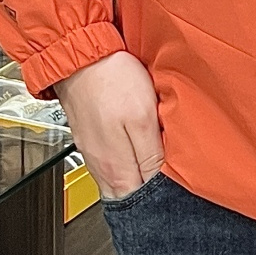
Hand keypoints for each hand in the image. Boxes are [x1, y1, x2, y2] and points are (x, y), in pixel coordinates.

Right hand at [56, 50, 164, 200]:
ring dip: (137, 174)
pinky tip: (135, 146)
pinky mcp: (90, 136)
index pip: (139, 199)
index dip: (159, 197)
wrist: (80, 55)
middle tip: (167, 181)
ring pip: (119, 176)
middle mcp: (101, 165)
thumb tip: (158, 182)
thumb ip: (150, 155)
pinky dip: (125, 158)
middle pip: (128, 193)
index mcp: (115, 167)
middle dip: (147, 190)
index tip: (175, 189)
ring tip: (154, 164)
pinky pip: (110, 159)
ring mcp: (93, 151)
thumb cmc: (111, 79)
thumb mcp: (143, 118)